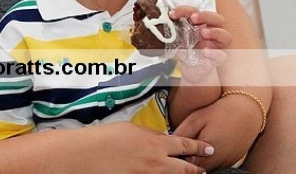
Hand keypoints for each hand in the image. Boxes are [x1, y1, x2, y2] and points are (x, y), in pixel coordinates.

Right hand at [78, 122, 213, 172]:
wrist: (87, 155)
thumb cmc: (104, 139)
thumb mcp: (130, 128)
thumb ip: (149, 133)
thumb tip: (161, 137)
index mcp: (155, 143)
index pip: (185, 145)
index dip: (198, 147)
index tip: (208, 148)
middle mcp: (157, 162)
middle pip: (185, 168)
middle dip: (196, 169)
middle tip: (203, 168)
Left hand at [171, 7, 231, 83]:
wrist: (190, 69)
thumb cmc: (186, 50)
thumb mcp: (178, 39)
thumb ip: (175, 31)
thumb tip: (164, 22)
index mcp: (201, 24)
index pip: (197, 12)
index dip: (186, 10)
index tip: (173, 13)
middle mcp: (212, 32)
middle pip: (217, 19)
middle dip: (205, 16)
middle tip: (193, 17)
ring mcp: (216, 46)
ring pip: (226, 36)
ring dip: (215, 32)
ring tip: (203, 33)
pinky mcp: (217, 60)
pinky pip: (222, 56)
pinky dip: (215, 53)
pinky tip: (205, 52)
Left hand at [173, 97, 258, 169]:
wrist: (248, 110)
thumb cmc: (222, 112)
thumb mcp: (196, 119)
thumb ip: (181, 134)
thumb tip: (169, 142)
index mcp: (206, 156)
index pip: (185, 166)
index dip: (179, 156)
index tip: (176, 147)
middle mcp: (218, 163)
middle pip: (197, 167)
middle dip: (189, 156)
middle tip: (188, 140)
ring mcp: (227, 163)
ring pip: (207, 165)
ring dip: (200, 156)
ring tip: (201, 137)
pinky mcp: (233, 159)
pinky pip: (218, 162)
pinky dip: (211, 154)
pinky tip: (211, 139)